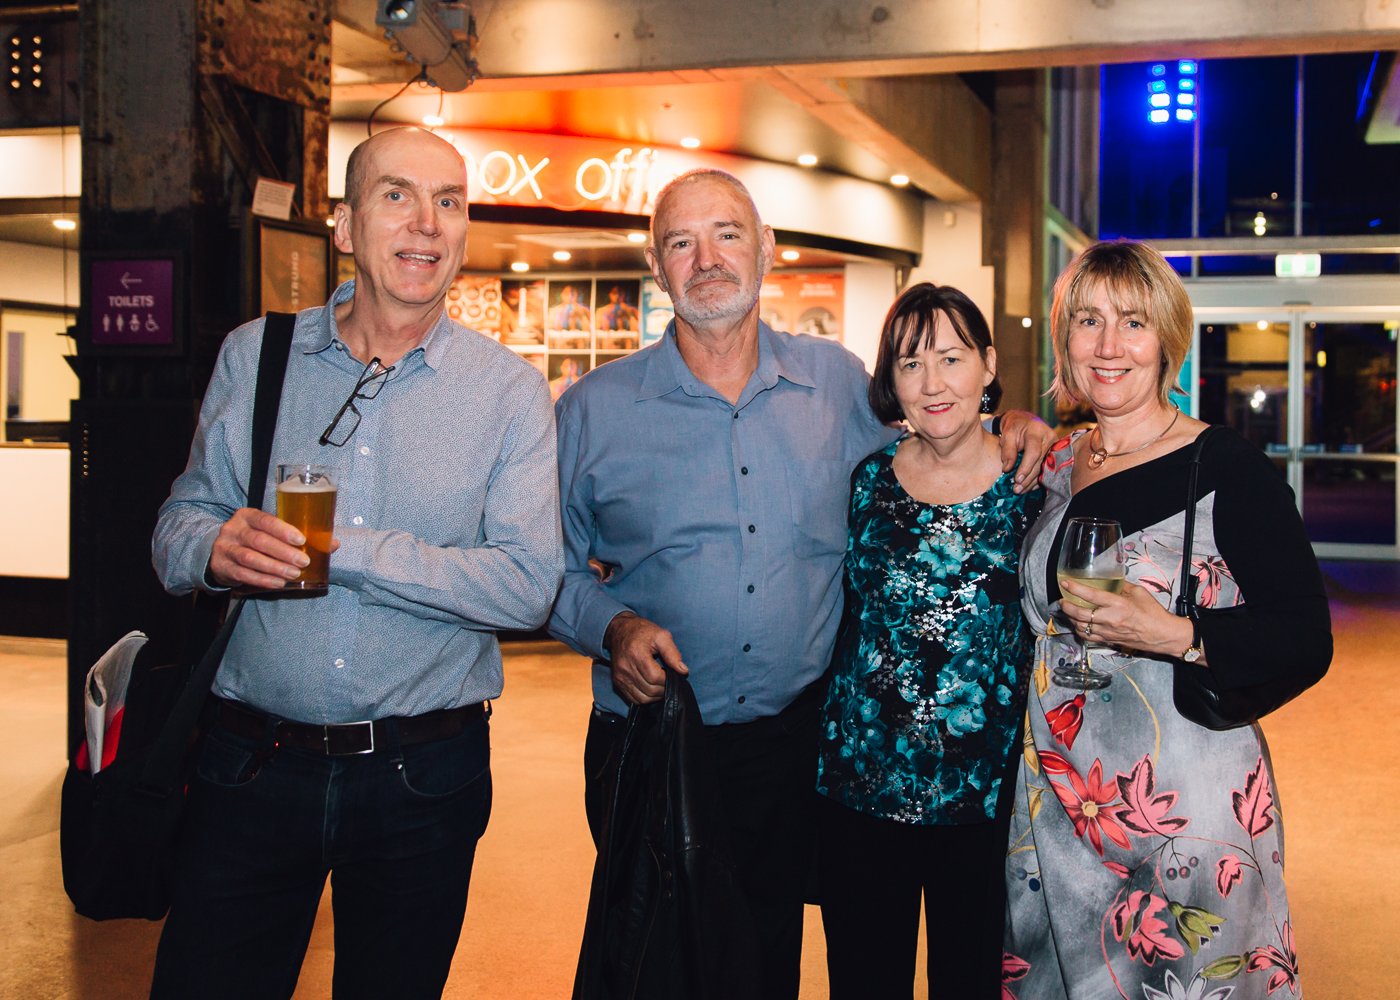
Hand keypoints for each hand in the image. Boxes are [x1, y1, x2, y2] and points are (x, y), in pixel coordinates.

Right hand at [207, 507, 320, 591]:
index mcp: (247, 516)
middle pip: (259, 541)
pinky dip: (262, 579)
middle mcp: (233, 529)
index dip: (283, 530)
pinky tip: (278, 583)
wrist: (219, 553)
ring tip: (293, 575)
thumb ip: (296, 536)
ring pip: (250, 558)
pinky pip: (243, 574)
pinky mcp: (222, 566)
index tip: (301, 540)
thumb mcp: (269, 532)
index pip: (265, 520)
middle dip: (283, 552)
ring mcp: (225, 548)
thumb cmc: (253, 540)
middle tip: (303, 562)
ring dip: (274, 568)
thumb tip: (333, 543)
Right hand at [603, 612, 687, 704]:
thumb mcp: (661, 635)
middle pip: (650, 690)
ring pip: (642, 698)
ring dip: (655, 696)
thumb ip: (673, 654)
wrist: (620, 631)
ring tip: (661, 685)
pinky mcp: (617, 682)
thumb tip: (683, 671)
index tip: (672, 674)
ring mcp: (620, 677)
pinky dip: (645, 697)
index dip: (668, 680)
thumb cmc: (642, 631)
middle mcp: (625, 667)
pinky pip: (633, 699)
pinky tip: (651, 687)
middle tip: (669, 681)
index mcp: (636, 654)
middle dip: (663, 689)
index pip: (655, 677)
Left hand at [995, 409, 1055, 492]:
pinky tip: (1027, 487)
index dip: (1026, 467)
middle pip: (1040, 463)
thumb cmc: (1015, 427)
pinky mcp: (1054, 455)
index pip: (1034, 452)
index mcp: (1037, 431)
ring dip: (1032, 482)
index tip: (1017, 479)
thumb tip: (1007, 469)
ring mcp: (1054, 447)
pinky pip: (1046, 470)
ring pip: (1044, 468)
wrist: (1024, 421)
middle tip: (1016, 489)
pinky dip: (1036, 479)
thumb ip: (1008, 451)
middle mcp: (1050, 439)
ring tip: (1020, 490)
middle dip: (1028, 478)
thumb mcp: (1007, 434)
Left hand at [1058, 578, 1196, 660]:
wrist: (1163, 635)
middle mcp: (1110, 619)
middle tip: (1062, 600)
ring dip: (1071, 619)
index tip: (1066, 583)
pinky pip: (1088, 637)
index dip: (1075, 589)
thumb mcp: (1140, 593)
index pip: (1091, 595)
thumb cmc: (1154, 613)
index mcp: (1119, 605)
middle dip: (1067, 607)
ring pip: (1081, 627)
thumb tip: (1111, 580)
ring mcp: (1108, 632)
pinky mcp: (1109, 641)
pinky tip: (1078, 624)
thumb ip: (1123, 586)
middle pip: (1080, 614)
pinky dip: (1080, 630)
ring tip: (1068, 611)